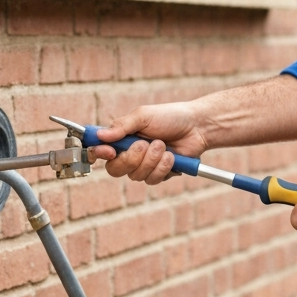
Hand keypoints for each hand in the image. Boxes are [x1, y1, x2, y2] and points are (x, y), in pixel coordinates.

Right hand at [89, 102, 207, 184]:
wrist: (197, 127)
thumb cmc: (170, 117)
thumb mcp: (144, 116)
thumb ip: (122, 126)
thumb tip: (101, 135)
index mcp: (122, 137)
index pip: (100, 150)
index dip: (99, 154)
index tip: (110, 151)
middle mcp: (129, 152)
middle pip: (115, 169)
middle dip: (131, 159)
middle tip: (145, 144)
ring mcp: (144, 165)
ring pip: (135, 175)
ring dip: (151, 160)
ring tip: (163, 146)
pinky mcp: (158, 174)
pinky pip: (152, 180)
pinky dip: (162, 168)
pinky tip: (171, 156)